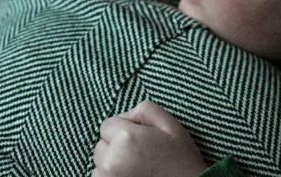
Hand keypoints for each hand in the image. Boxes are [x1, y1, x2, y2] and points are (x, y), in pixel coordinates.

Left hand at [92, 100, 206, 176]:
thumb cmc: (181, 160)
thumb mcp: (170, 125)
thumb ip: (144, 110)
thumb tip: (124, 116)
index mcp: (126, 138)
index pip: (107, 125)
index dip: (124, 130)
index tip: (140, 140)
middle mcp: (111, 160)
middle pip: (100, 145)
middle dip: (115, 147)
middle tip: (140, 155)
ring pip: (99, 163)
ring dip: (112, 163)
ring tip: (137, 168)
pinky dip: (112, 176)